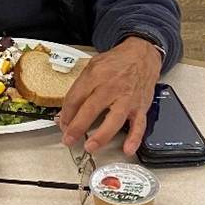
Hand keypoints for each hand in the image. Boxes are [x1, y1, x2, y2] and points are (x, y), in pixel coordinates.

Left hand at [58, 37, 161, 155]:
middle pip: (91, 108)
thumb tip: (65, 113)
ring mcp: (127, 98)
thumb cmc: (116, 62)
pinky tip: (127, 149)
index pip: (76, 97)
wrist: (141, 55)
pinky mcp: (141, 106)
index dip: (66, 114)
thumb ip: (79, 88)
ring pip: (114, 119)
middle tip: (68, 140)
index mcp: (96, 75)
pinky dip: (134, 138)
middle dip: (77, 127)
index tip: (62, 125)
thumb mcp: (93, 67)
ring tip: (90, 147)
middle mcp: (111, 86)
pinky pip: (139, 124)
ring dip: (101, 135)